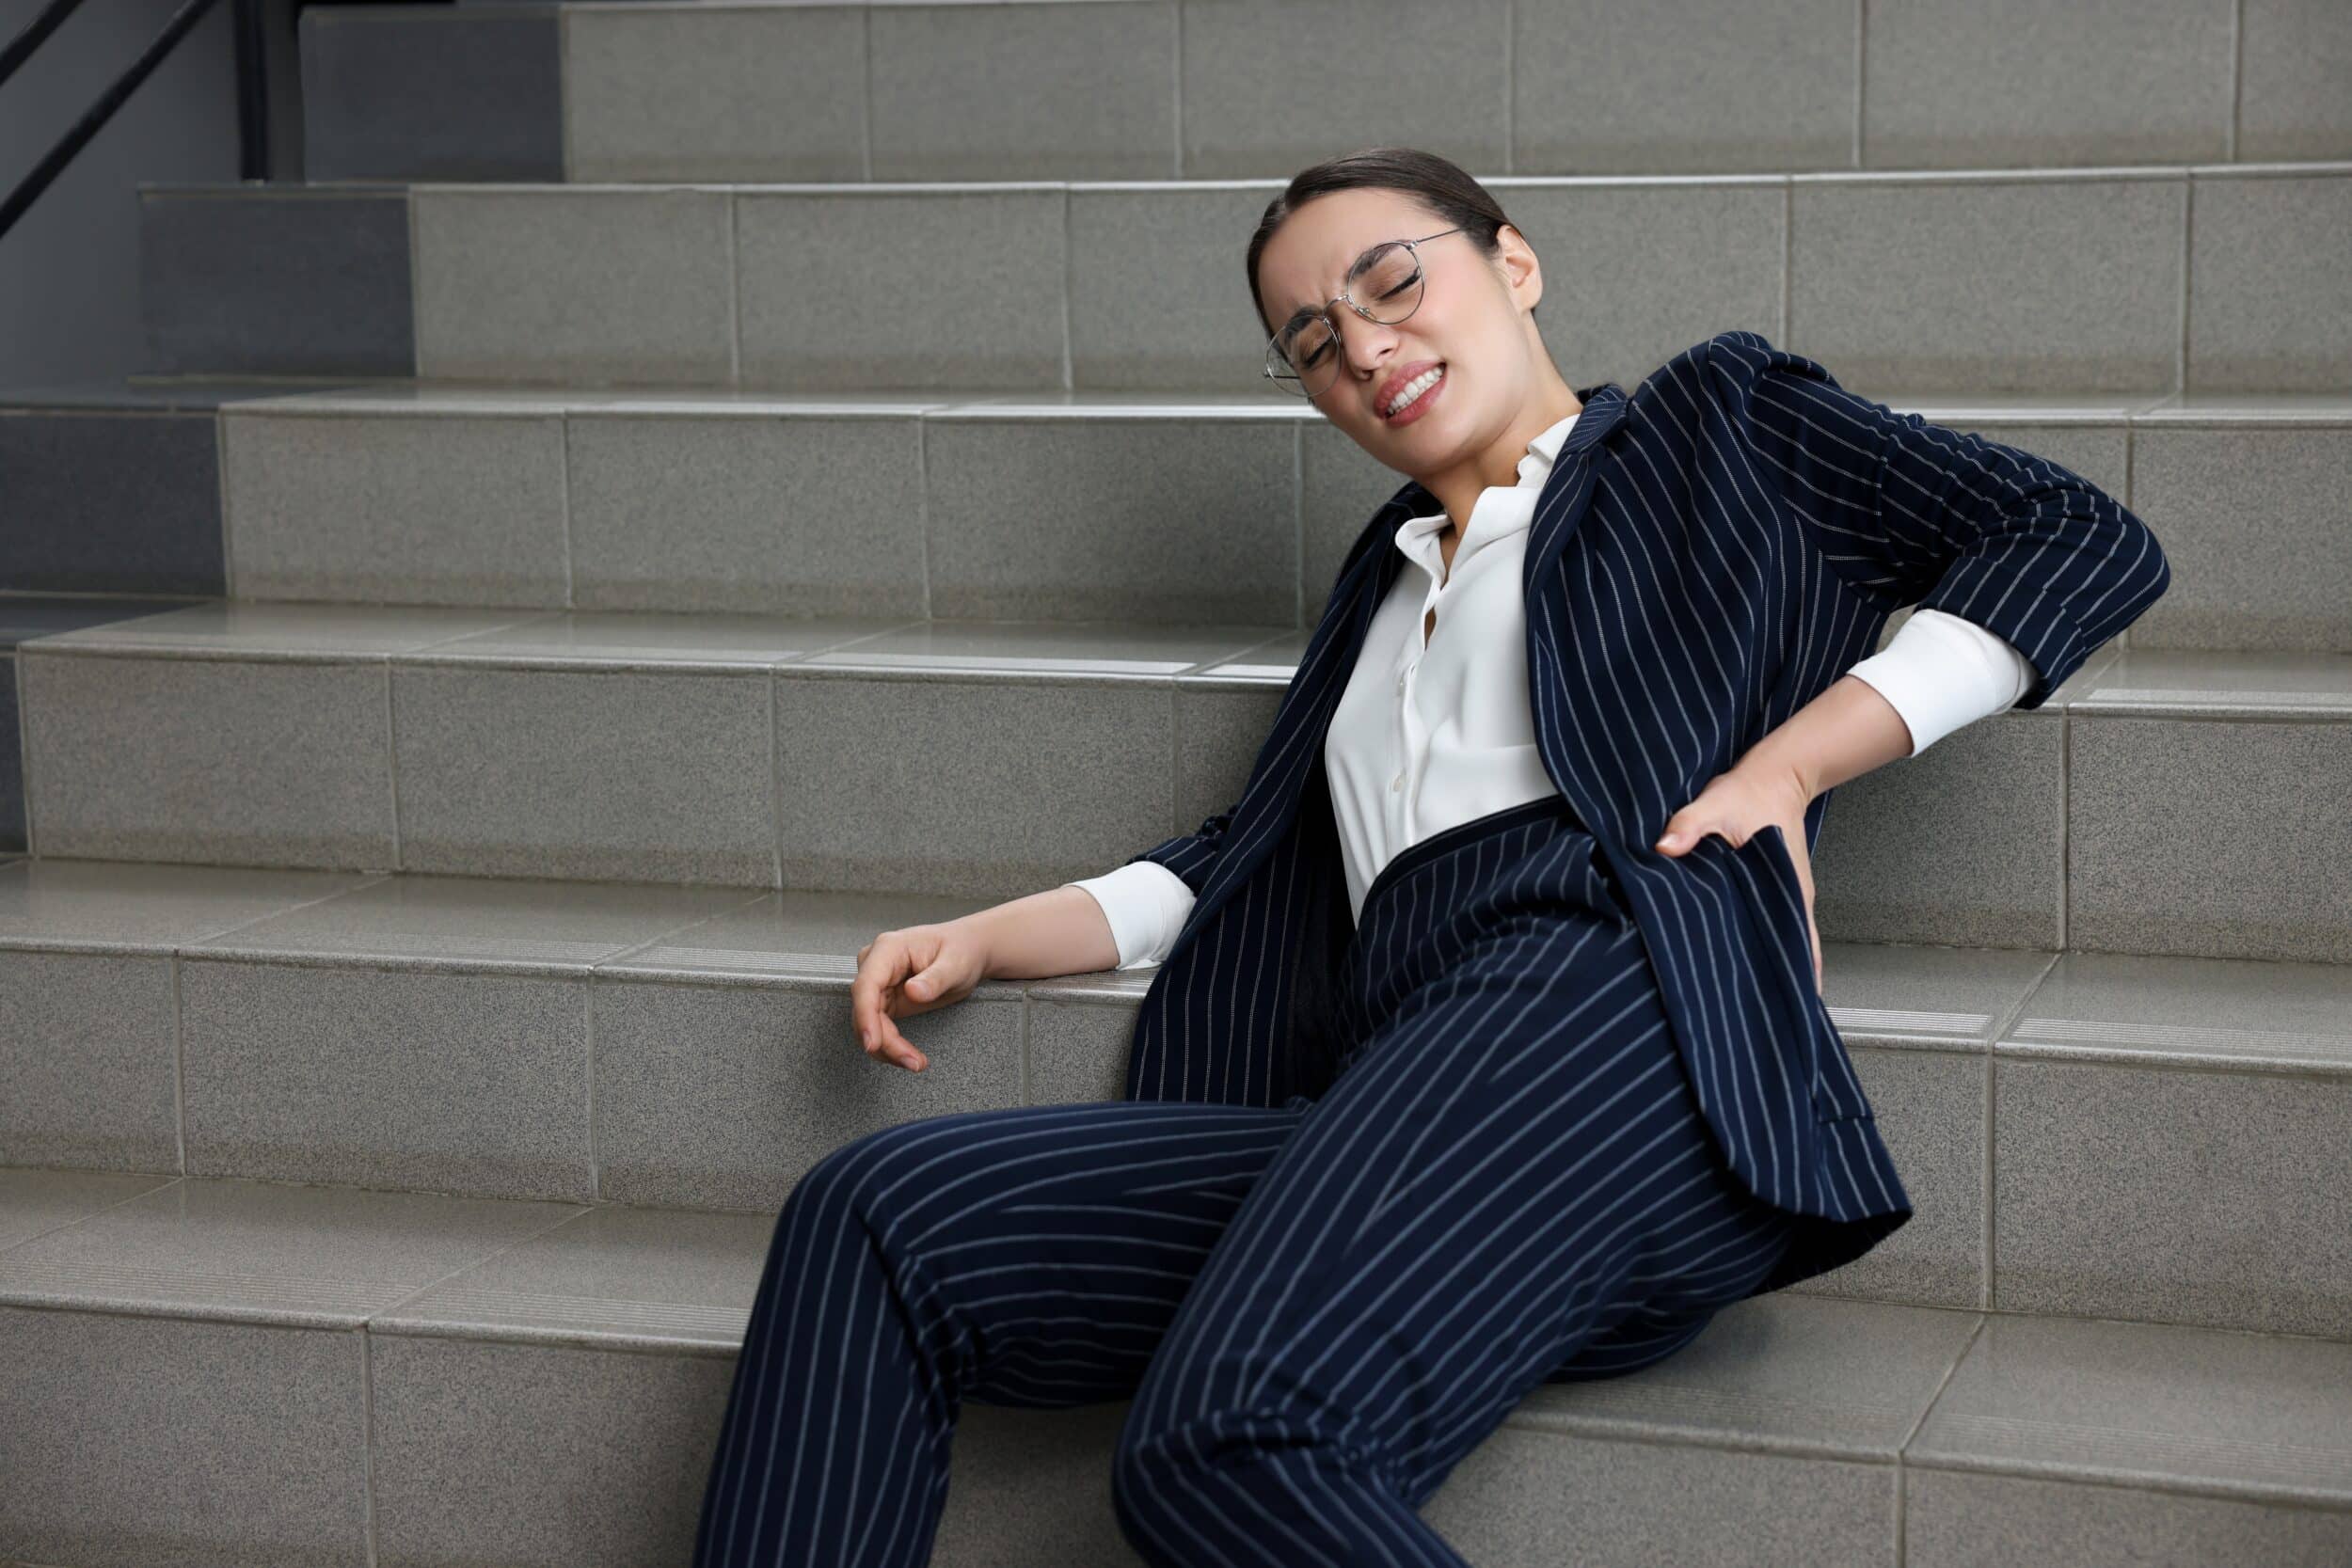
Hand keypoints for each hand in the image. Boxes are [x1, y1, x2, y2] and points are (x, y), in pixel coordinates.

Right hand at [851, 922, 988, 1072]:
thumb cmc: (960, 949)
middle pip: (866, 1010)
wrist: (967, 950)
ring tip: (916, 1062)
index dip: (865, 1016)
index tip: (872, 1043)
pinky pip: (879, 1028)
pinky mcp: (884, 1001)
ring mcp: (877, 984)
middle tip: (912, 1061)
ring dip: (888, 1048)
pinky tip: (909, 1056)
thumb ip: (935, 978)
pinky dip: (891, 1045)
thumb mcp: (956, 964)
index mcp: (888, 949)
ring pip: (869, 1024)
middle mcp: (876, 965)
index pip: (866, 984)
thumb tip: (912, 991)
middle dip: (885, 1041)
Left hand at [1654, 764, 1823, 995]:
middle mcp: (1792, 899)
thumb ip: (1689, 825)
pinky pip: (1775, 927)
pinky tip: (1749, 964)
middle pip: (1790, 952)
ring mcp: (1785, 897)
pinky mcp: (1773, 891)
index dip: (1794, 977)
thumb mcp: (1716, 804)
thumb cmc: (1751, 792)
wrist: (1774, 774)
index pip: (1798, 944)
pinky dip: (1767, 947)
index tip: (1788, 1005)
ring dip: (1774, 968)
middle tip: (1762, 1017)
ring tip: (1754, 1005)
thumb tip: (1665, 847)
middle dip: (1778, 983)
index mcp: (1788, 888)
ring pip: (1784, 943)